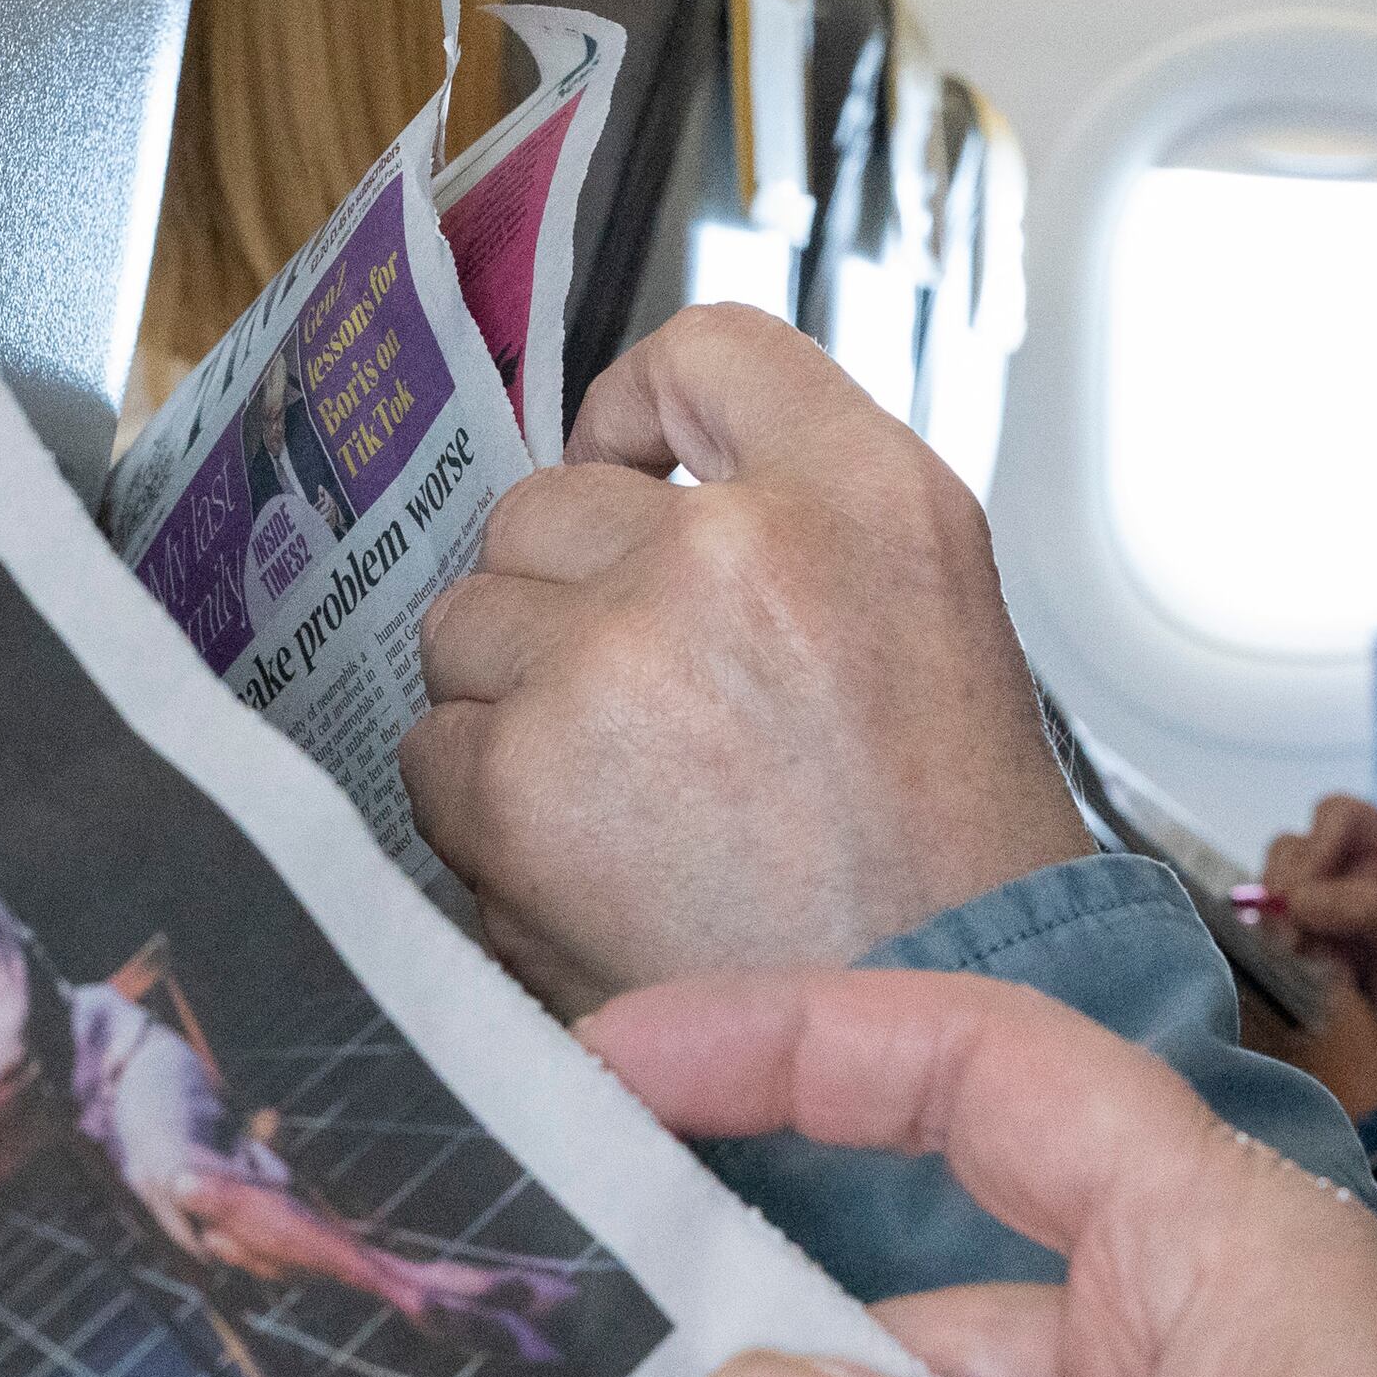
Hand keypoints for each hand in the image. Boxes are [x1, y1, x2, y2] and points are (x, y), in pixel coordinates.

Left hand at [408, 307, 1093, 1011]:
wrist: (932, 1024)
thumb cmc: (943, 855)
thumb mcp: (931, 616)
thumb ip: (794, 521)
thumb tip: (621, 490)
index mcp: (864, 494)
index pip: (700, 352)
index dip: (634, 415)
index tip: (626, 475)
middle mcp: (736, 550)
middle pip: (547, 507)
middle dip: (570, 601)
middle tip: (652, 714)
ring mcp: (616, 660)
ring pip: (470, 623)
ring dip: (518, 703)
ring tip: (626, 800)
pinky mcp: (522, 779)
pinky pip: (432, 745)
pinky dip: (484, 806)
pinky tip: (584, 861)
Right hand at [1252, 797, 1376, 1117]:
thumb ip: (1368, 908)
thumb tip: (1297, 901)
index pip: (1338, 816)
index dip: (1316, 849)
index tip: (1303, 901)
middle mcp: (1344, 867)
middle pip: (1291, 848)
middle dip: (1286, 892)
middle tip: (1294, 942)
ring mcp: (1311, 902)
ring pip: (1266, 885)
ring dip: (1274, 922)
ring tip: (1298, 961)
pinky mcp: (1285, 936)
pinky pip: (1255, 923)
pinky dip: (1263, 944)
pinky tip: (1285, 970)